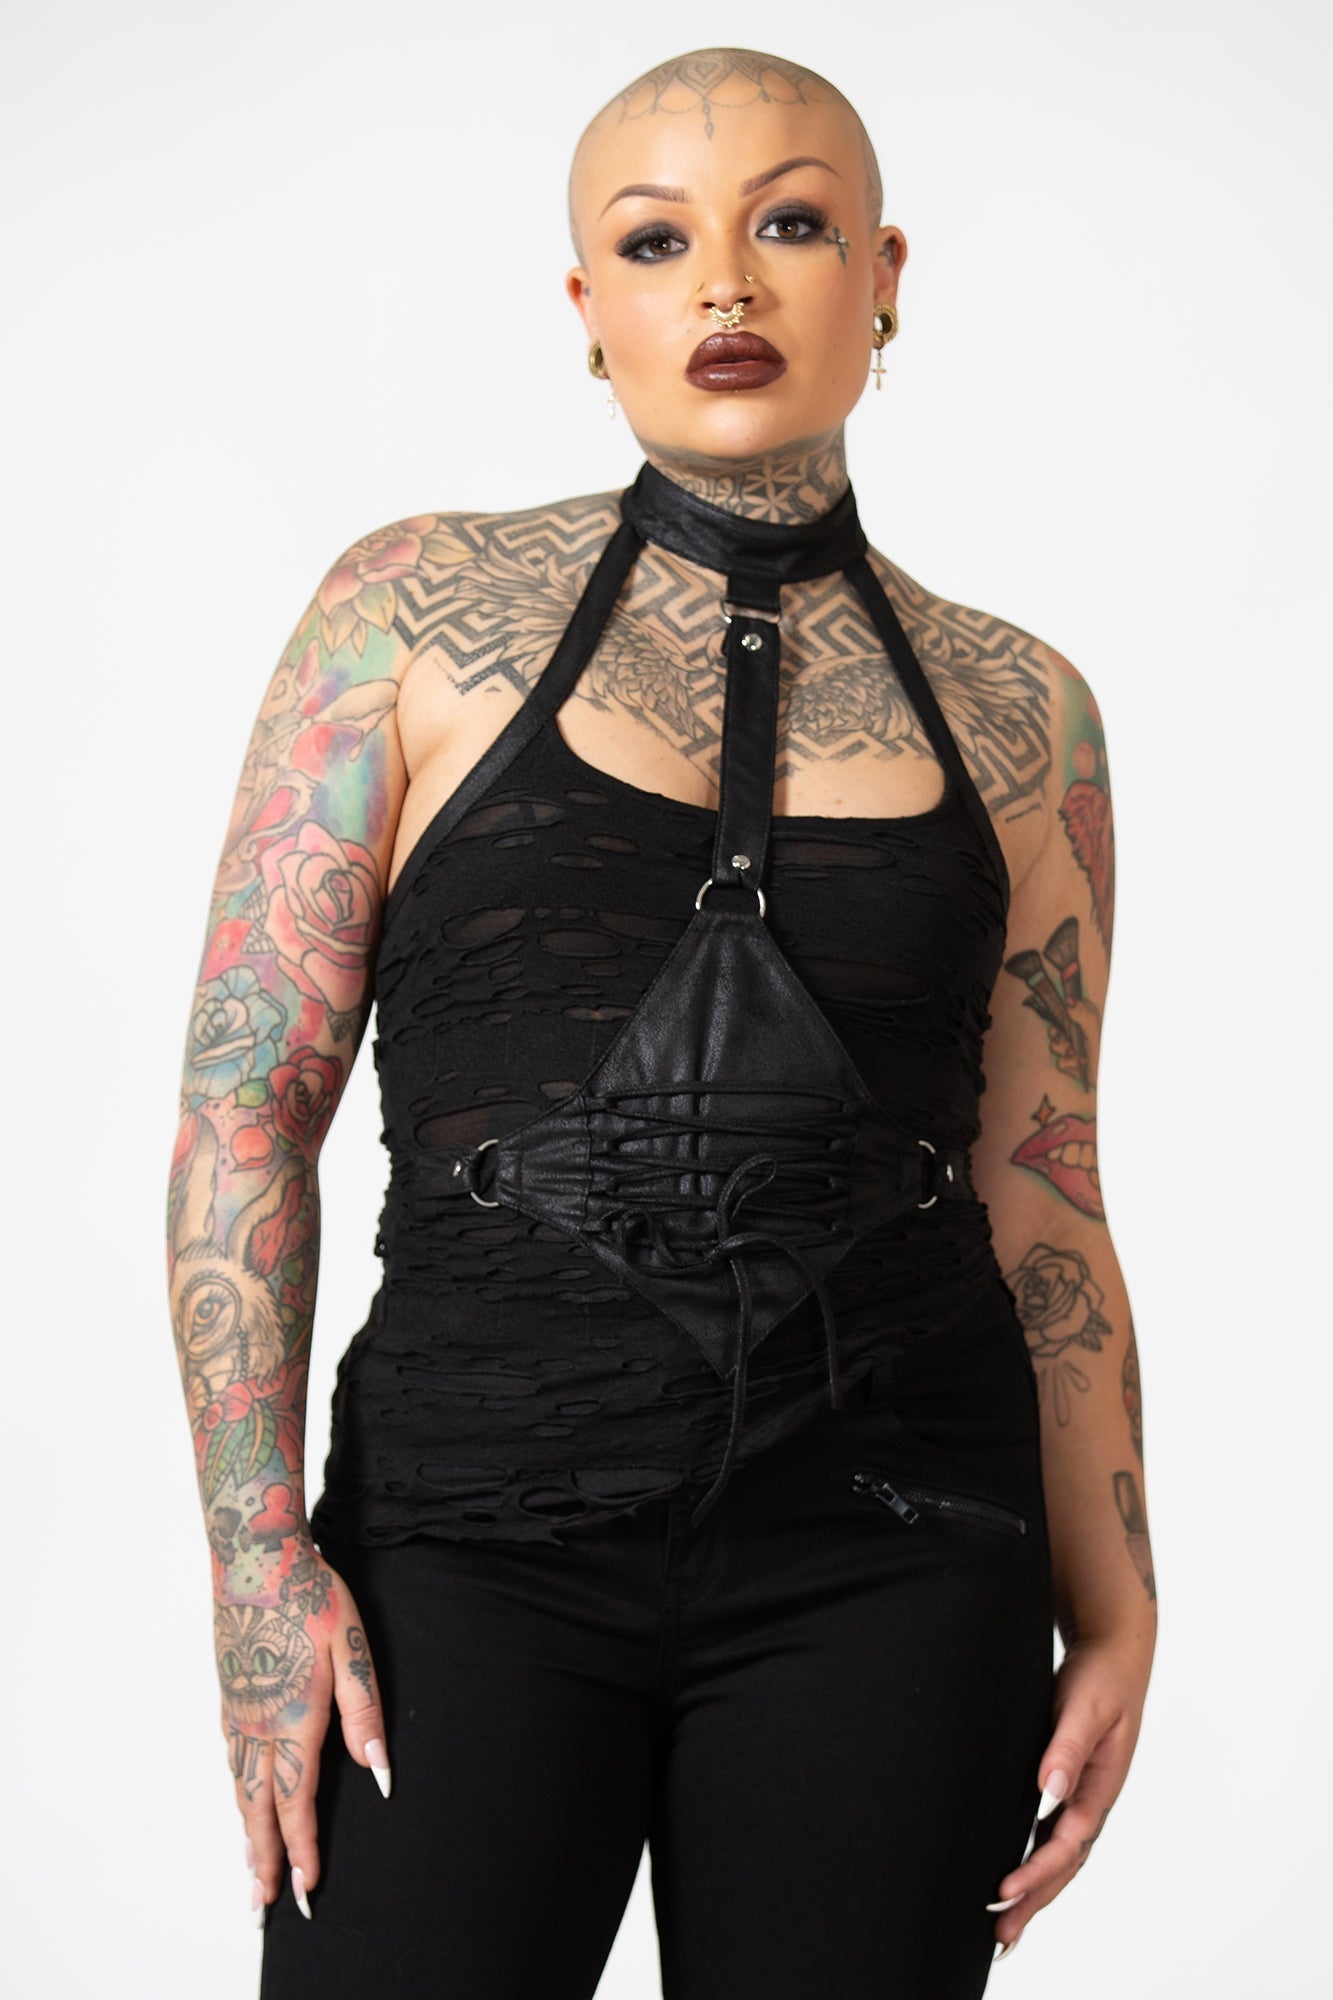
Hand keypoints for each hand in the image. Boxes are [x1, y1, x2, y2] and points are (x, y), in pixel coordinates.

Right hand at [214, 1539, 389, 1921]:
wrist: (254, 1558)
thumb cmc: (310, 1596)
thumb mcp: (351, 1647)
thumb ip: (364, 1710)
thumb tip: (378, 1770)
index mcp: (294, 1720)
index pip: (296, 1803)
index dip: (303, 1850)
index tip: (309, 1890)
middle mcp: (258, 1726)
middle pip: (259, 1810)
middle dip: (265, 1861)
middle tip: (265, 1907)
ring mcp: (237, 1710)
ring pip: (240, 1789)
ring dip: (246, 1834)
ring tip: (250, 1871)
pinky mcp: (228, 1693)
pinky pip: (229, 1760)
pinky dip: (235, 1794)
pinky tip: (238, 1798)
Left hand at [987, 1634, 1152, 1954]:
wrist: (1113, 1654)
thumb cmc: (1102, 1677)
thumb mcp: (1085, 1706)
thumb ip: (1068, 1747)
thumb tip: (1051, 1789)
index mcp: (1102, 1787)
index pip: (1066, 1844)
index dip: (1036, 1871)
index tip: (1005, 1890)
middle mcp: (1092, 1800)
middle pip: (1064, 1864)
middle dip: (1034, 1901)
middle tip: (1002, 1938)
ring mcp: (1082, 1797)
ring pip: (1059, 1858)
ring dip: (1035, 1892)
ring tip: (1007, 1929)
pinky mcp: (1068, 1786)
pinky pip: (1052, 1837)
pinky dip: (1036, 1864)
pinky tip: (1017, 1881)